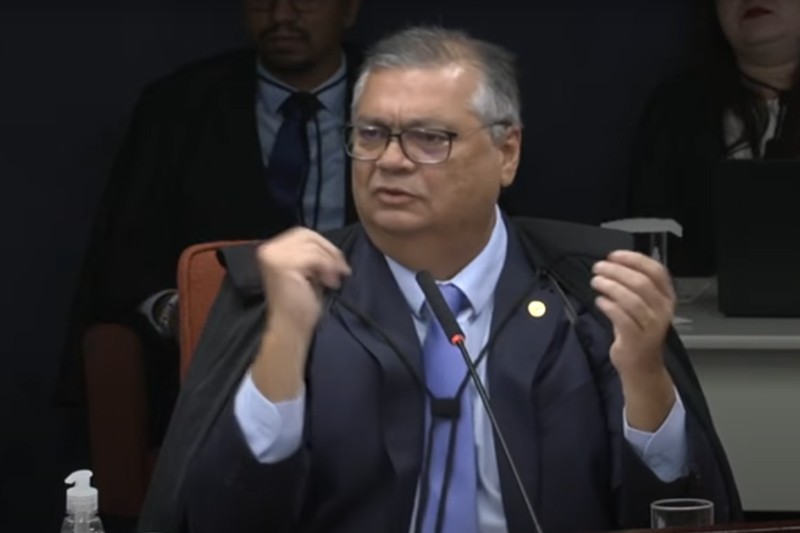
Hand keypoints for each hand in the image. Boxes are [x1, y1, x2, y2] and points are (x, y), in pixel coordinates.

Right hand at [257, 227, 350, 338]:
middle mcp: (267, 249)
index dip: (324, 245)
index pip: (302, 234)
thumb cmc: (299, 304)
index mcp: (270, 249)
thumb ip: (311, 255)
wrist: (290, 328)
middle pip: (307, 235)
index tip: (338, 263)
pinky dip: (327, 268)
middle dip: (329, 251)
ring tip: (334, 281)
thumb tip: (330, 248)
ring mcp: (273, 256)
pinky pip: (314, 257)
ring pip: (313, 246)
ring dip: (329, 262)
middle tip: (341, 270)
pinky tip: (329, 283)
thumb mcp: (307, 271)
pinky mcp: (282, 265)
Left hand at [590, 250, 674, 375]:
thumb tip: (612, 264)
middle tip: (598, 268)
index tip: (614, 255)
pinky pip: (621, 317)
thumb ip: (633, 285)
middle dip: (616, 271)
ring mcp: (652, 325)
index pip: (656, 271)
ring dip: (610, 286)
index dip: (634, 259)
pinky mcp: (637, 339)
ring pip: (631, 299)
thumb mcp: (643, 305)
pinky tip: (599, 301)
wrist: (642, 366)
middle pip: (641, 282)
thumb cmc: (638, 331)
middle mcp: (663, 310)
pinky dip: (608, 305)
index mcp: (667, 297)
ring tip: (596, 282)